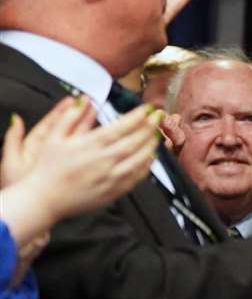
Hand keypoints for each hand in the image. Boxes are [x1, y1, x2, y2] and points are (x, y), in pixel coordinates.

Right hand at [0, 98, 159, 247]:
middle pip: (135, 141)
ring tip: (158, 135)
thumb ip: (70, 117)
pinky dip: (146, 166)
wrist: (44, 199)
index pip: (122, 127)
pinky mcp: (113, 192)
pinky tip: (149, 158)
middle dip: (150, 127)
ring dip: (152, 146)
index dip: (138, 117)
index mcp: (90, 145)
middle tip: (160, 116)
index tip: (148, 109)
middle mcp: (104, 161)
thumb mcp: (52, 137)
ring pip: (140, 159)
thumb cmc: (46, 167)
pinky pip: (136, 178)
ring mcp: (111, 178)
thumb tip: (84, 99)